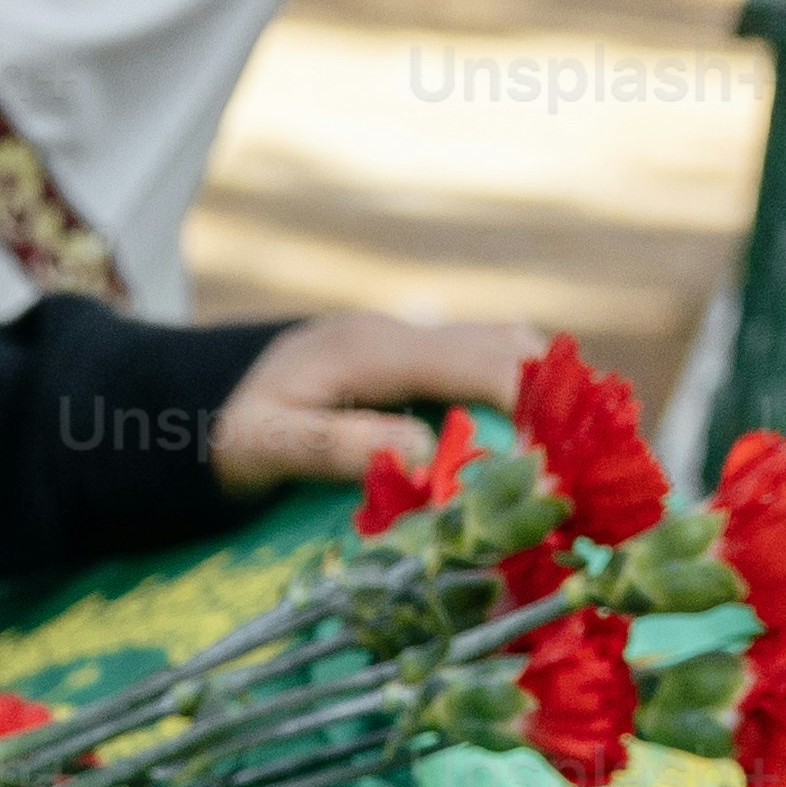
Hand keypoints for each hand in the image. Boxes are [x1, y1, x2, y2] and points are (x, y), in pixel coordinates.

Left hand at [209, 309, 549, 492]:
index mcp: (370, 352)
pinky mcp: (403, 360)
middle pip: (503, 345)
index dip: (533, 397)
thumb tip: (419, 451)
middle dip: (557, 390)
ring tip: (579, 444)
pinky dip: (515, 389)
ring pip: (497, 347)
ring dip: (543, 386)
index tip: (570, 445)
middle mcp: (395, 334)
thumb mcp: (264, 447)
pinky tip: (535, 433)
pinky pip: (476, 363)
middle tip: (597, 450)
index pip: (476, 362)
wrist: (188, 400)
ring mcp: (402, 342)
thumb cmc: (224, 429)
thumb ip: (335, 448)